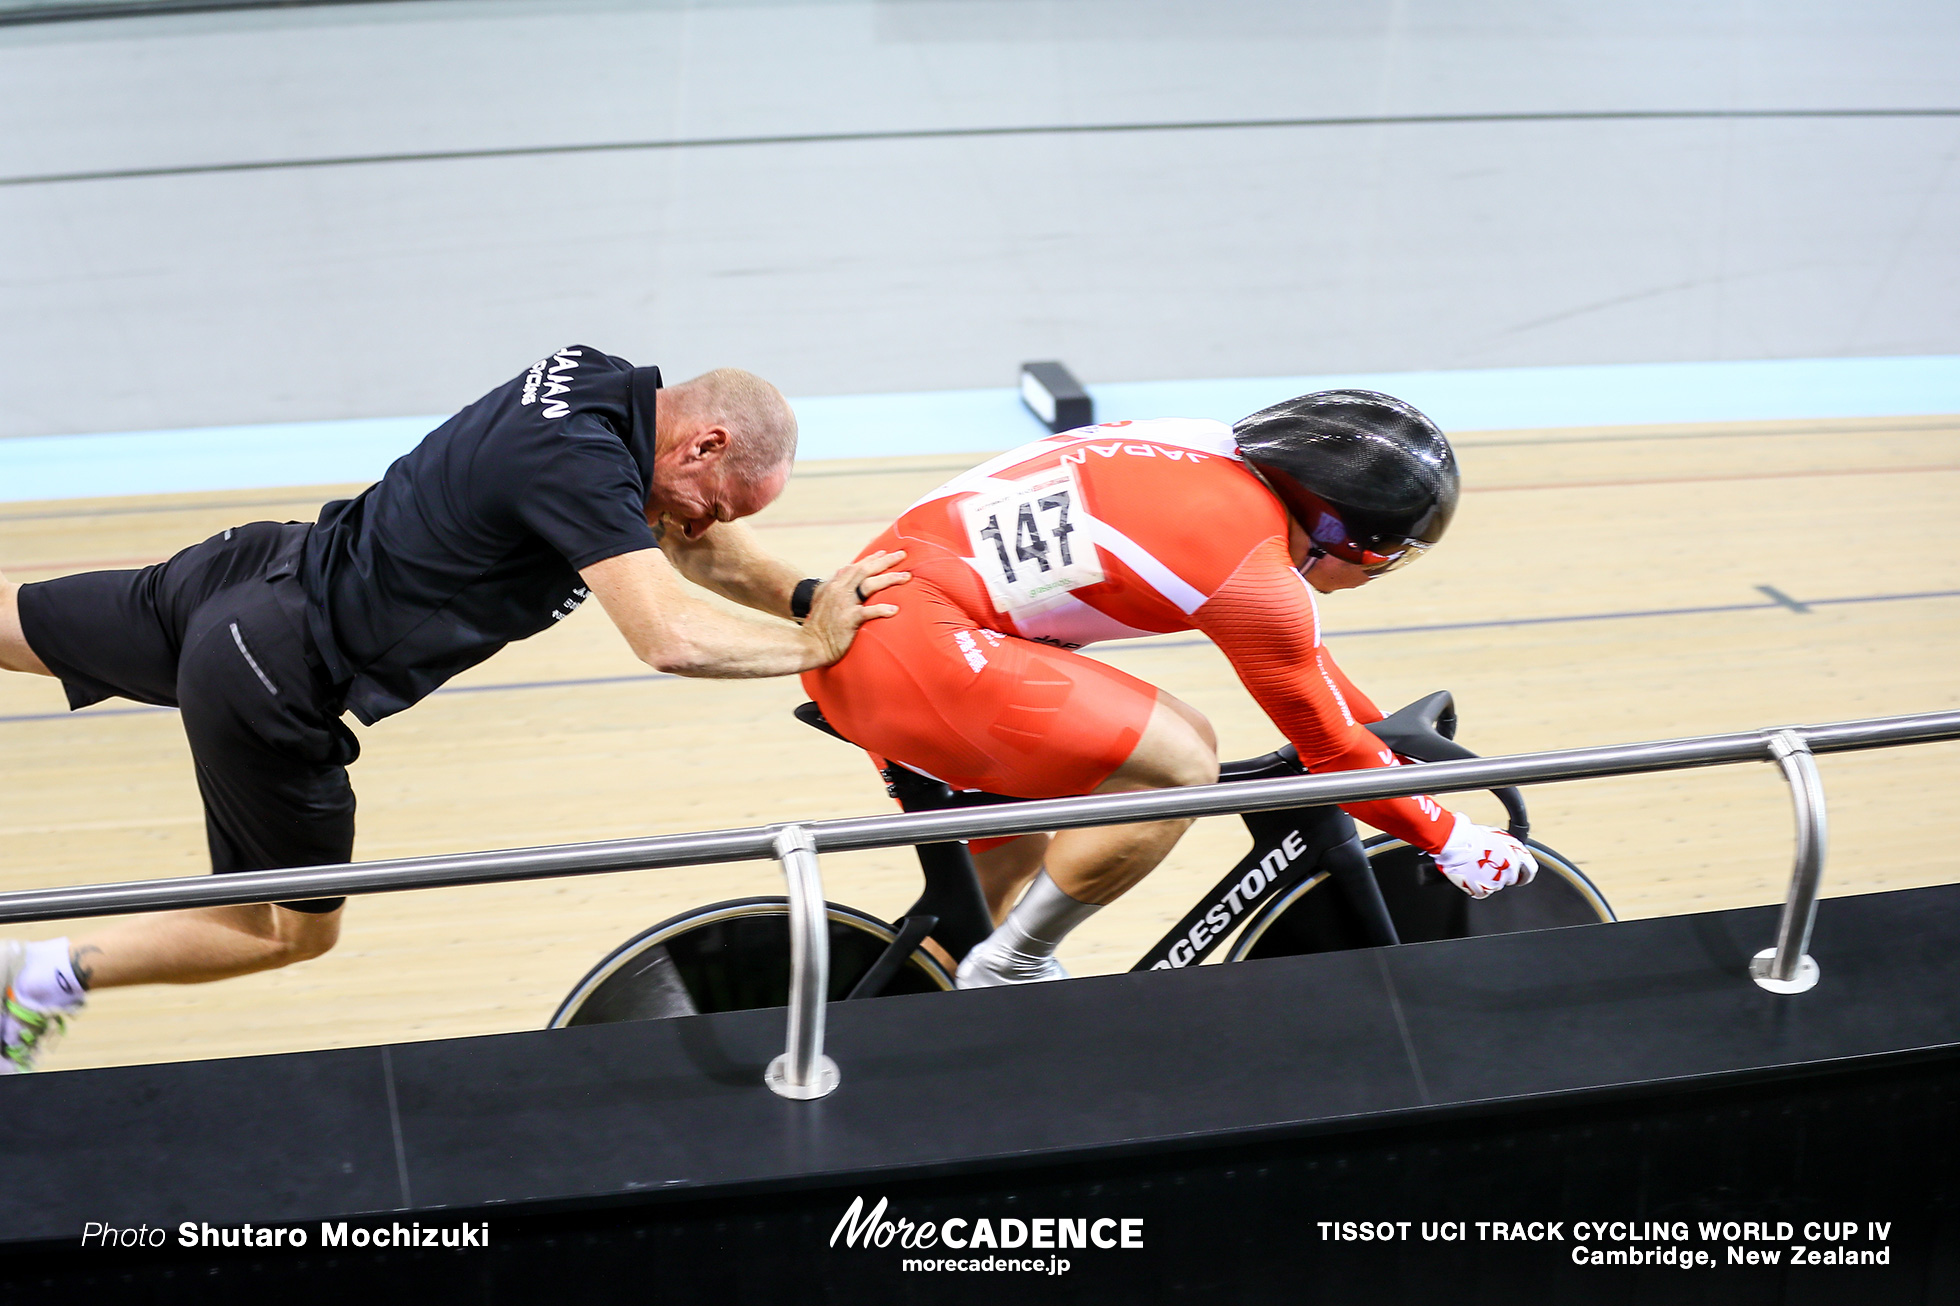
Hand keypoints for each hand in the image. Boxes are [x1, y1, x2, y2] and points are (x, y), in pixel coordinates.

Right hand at [802, 550, 908, 665]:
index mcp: (836, 585)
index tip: (885, 552)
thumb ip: (836, 586)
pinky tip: (895, 610)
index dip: (872, 558)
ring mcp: (844, 604)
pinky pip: (867, 612)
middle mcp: (840, 590)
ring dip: (889, 579)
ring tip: (906, 577)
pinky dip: (882, 609)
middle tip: (903, 555)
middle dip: (886, 561)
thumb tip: (844, 572)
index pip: (857, 566)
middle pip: (866, 570)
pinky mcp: (848, 620)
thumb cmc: (820, 625)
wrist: (810, 644)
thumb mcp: (824, 599)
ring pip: (870, 585)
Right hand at [1432, 814, 1536, 898]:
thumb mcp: (1499, 837)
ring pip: (1496, 886)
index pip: (1531, 870)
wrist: (1456, 843)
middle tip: (1489, 867)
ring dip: (1488, 879)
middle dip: (1502, 875)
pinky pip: (1482, 892)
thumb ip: (1509, 849)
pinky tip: (1471, 876)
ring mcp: (1497, 881)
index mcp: (1517, 854)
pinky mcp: (1483, 890)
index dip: (1526, 875)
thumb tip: (1510, 854)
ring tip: (1476, 867)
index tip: (1522, 878)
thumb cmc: (1473, 836)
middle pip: (1511, 879)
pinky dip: (1477, 887)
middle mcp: (1510, 869)